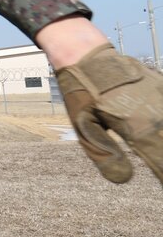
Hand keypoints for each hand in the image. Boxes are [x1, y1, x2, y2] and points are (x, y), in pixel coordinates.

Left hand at [56, 44, 162, 185]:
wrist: (86, 55)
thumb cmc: (81, 94)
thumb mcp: (83, 126)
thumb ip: (104, 154)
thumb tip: (123, 180)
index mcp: (132, 122)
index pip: (159, 157)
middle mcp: (154, 109)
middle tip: (162, 175)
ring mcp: (162, 95)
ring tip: (160, 151)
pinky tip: (162, 133)